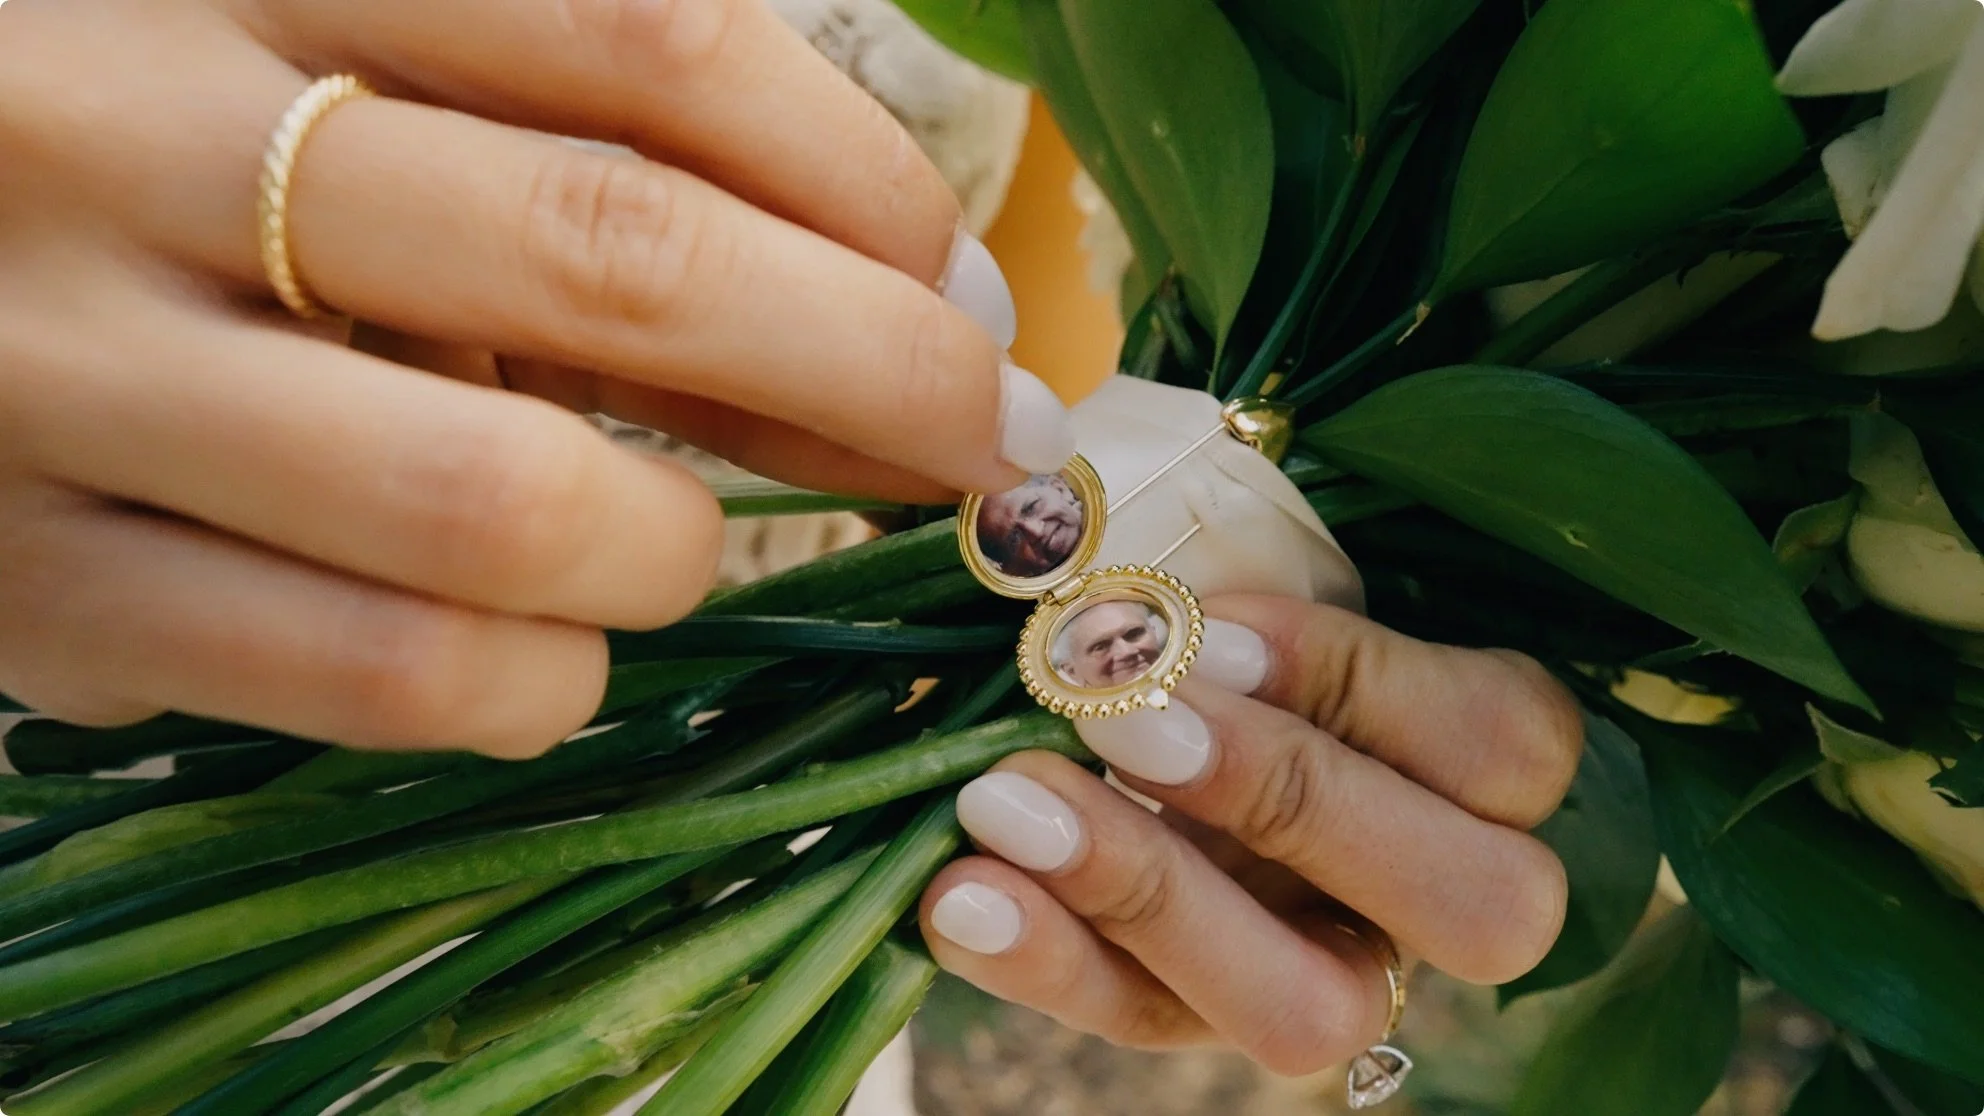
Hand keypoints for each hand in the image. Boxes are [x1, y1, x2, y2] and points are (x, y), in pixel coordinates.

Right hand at [0, 0, 1071, 756]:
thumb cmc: (195, 178)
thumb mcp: (375, 106)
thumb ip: (602, 169)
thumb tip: (911, 316)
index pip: (650, 41)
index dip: (866, 183)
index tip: (969, 291)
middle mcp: (139, 138)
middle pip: (612, 253)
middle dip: (871, 367)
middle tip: (981, 444)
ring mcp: (66, 374)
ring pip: (503, 503)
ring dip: (678, 551)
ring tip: (682, 541)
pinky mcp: (43, 587)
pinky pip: (383, 674)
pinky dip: (541, 679)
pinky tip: (549, 643)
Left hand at [919, 595, 1581, 1074]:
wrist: (1107, 679)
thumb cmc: (1204, 594)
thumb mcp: (1231, 545)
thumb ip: (1214, 535)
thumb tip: (1070, 490)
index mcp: (1487, 757)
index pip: (1507, 743)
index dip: (1364, 686)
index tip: (1207, 626)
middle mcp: (1438, 887)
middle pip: (1478, 905)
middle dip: (1291, 800)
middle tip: (1123, 716)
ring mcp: (1325, 968)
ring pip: (1311, 1011)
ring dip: (1152, 898)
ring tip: (1005, 800)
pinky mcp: (1196, 1015)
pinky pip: (1140, 1020)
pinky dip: (1043, 959)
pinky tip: (955, 894)